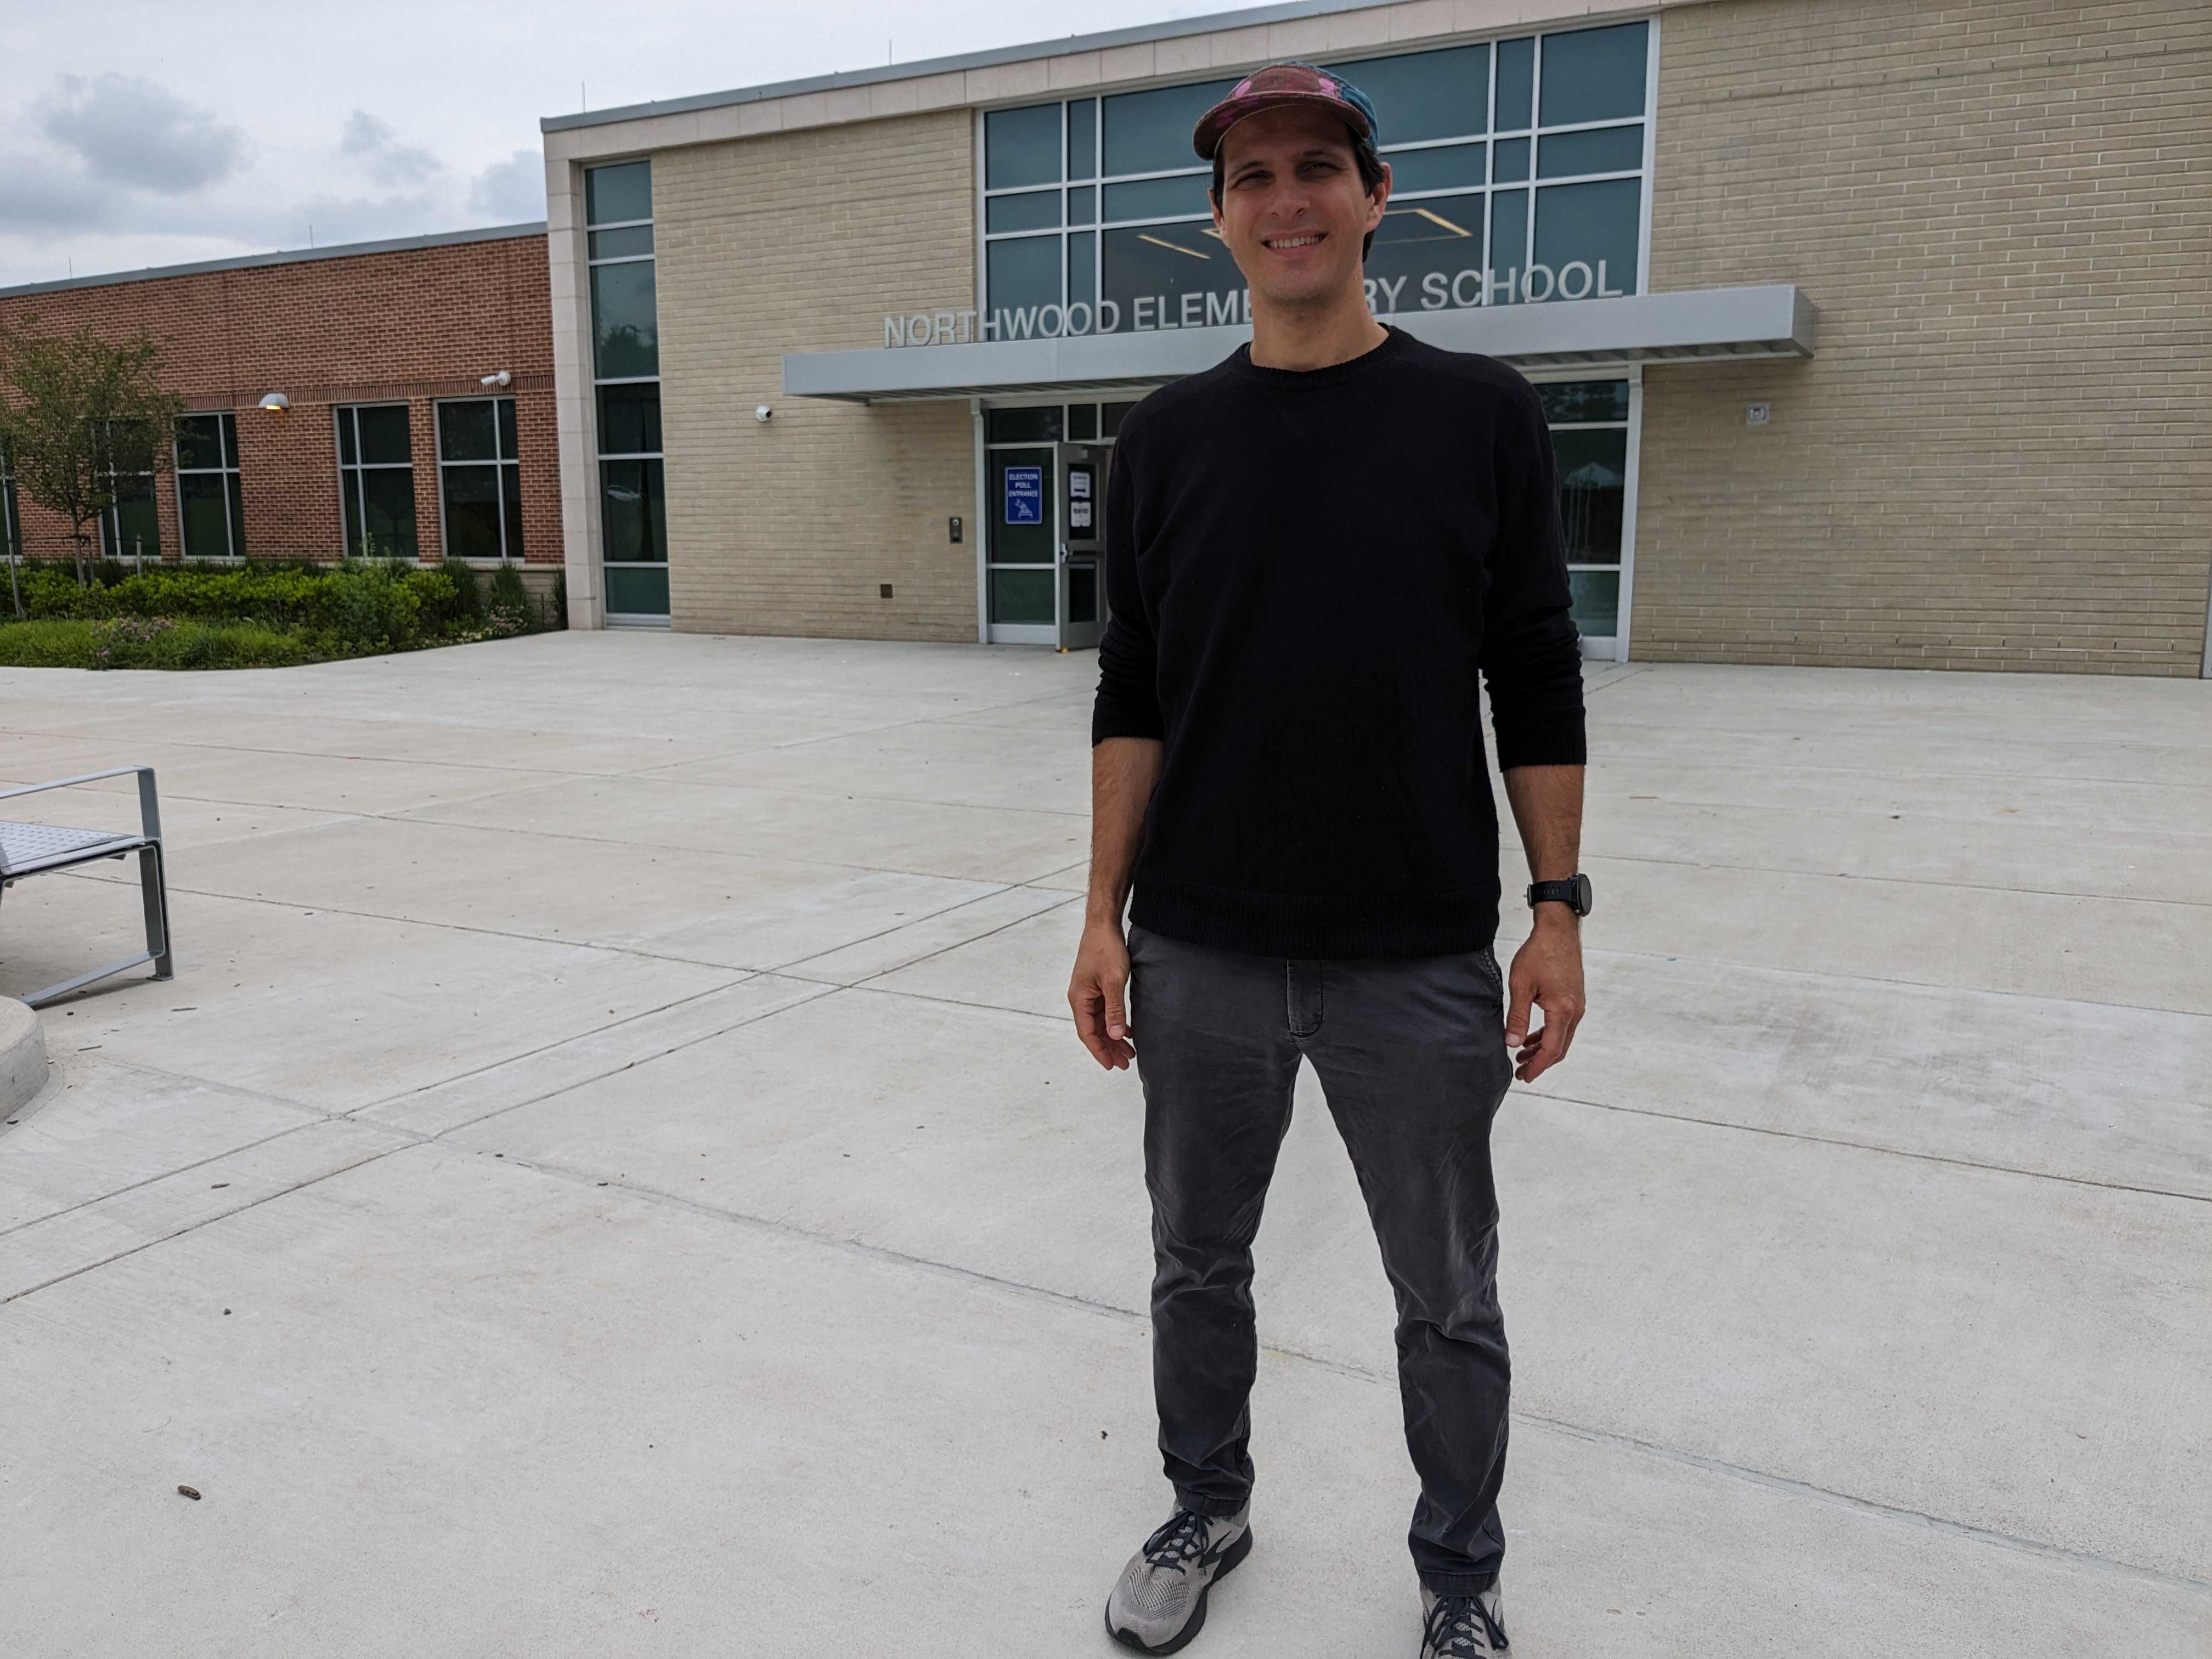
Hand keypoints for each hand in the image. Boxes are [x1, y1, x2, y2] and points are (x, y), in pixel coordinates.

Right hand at [1069, 919, 1136, 1068]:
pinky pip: (1105, 1012)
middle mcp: (1081, 999)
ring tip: (1130, 1052)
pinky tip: (1128, 1031)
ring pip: (1100, 1023)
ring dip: (1114, 1037)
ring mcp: (1089, 993)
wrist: (1103, 925)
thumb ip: (1114, 1010)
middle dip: (1109, 1048)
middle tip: (1125, 1064)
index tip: (1112, 1066)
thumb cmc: (1106, 949)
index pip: (1087, 1033)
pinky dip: (1116, 1023)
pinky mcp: (1097, 987)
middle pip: (1094, 1031)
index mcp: (1079, 999)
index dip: (1100, 1051)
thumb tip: (1114, 1035)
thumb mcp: (1113, 981)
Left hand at [1504, 913, 1584, 1082]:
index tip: (1523, 1076)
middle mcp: (1575, 1010)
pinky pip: (1563, 1025)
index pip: (1551, 1049)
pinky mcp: (1575, 998)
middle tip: (1521, 1072)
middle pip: (1559, 1048)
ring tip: (1522, 1056)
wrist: (1558, 930)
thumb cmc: (1539, 953)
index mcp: (1562, 1010)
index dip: (1537, 1066)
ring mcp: (1577, 1005)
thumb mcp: (1521, 985)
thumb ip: (1517, 1017)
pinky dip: (1549, 1035)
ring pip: (1562, 1037)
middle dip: (1540, 1063)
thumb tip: (1512, 1043)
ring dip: (1543, 1049)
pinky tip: (1532, 1037)